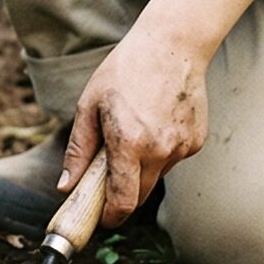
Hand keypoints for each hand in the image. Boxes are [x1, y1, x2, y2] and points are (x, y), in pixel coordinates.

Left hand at [58, 15, 210, 228]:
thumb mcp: (90, 105)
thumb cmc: (124, 70)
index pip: (122, 202)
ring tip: (134, 129)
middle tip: (108, 175)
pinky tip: (156, 121)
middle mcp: (160, 150)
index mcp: (129, 142)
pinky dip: (161, 151)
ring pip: (157, 176)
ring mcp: (182, 147)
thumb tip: (66, 187)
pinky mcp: (197, 141)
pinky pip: (173, 159)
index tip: (102, 218)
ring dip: (142, 168)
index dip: (110, 217)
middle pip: (140, 196)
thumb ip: (78, 150)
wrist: (173, 45)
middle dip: (122, 195)